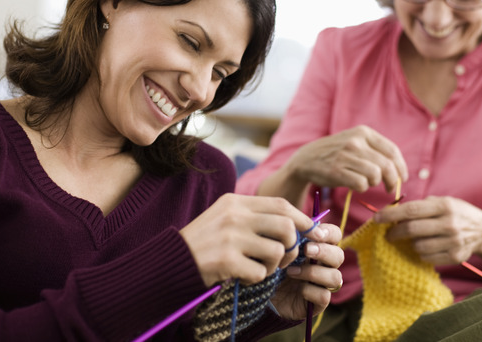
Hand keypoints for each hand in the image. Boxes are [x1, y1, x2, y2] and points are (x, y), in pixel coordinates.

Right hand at [180, 194, 325, 286]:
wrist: (171, 262)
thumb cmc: (204, 242)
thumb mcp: (226, 218)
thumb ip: (255, 217)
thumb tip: (297, 224)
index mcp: (236, 202)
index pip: (281, 204)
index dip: (301, 219)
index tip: (310, 233)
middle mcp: (234, 215)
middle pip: (286, 226)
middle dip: (292, 245)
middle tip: (282, 258)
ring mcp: (230, 237)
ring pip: (278, 251)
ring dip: (274, 266)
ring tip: (259, 268)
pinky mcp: (226, 260)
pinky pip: (261, 272)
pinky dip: (256, 279)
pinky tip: (243, 276)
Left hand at [270, 223, 343, 319]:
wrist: (263, 292)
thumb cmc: (272, 263)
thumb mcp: (279, 245)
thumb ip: (290, 233)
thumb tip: (298, 221)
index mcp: (318, 247)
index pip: (335, 235)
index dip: (329, 233)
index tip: (314, 233)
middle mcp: (324, 265)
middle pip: (339, 256)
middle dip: (324, 252)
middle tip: (306, 250)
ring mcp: (323, 284)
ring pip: (335, 277)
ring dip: (314, 272)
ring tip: (291, 272)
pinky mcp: (318, 302)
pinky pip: (324, 296)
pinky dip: (311, 291)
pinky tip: (298, 289)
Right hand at [285, 125, 407, 192]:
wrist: (307, 158)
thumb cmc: (337, 153)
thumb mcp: (356, 141)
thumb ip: (376, 150)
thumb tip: (399, 168)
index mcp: (364, 132)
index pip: (392, 151)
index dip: (401, 167)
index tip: (403, 178)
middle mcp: (355, 141)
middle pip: (386, 166)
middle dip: (392, 181)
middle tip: (390, 188)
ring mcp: (345, 155)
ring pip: (375, 176)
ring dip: (374, 183)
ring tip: (366, 183)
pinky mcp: (336, 170)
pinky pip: (361, 184)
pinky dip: (361, 188)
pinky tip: (355, 185)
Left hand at [373, 196, 481, 265]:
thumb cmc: (456, 213)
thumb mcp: (442, 202)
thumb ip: (420, 206)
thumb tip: (393, 212)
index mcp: (444, 206)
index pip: (411, 210)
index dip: (391, 215)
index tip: (376, 218)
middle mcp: (449, 223)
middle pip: (412, 229)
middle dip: (395, 232)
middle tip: (388, 234)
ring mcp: (453, 241)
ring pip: (418, 246)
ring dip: (411, 243)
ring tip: (414, 239)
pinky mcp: (455, 257)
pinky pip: (427, 257)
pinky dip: (421, 253)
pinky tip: (426, 247)